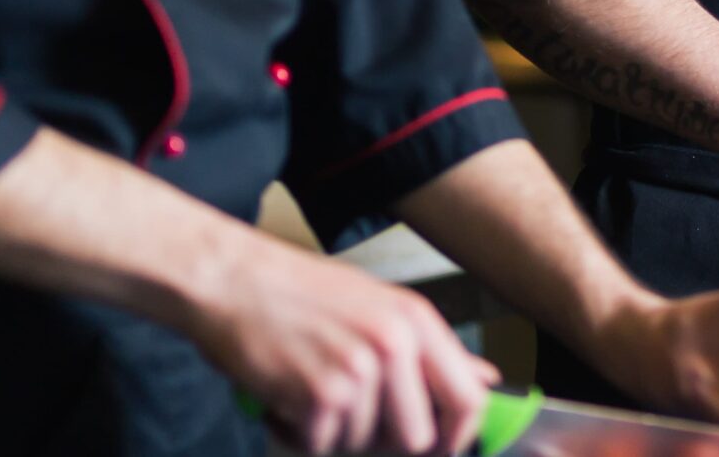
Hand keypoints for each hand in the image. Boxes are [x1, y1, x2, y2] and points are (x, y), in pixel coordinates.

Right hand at [184, 233, 496, 456]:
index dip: (459, 436)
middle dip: (384, 442)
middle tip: (350, 416)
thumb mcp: (380, 306)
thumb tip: (485, 378)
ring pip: (362, 445)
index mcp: (416, 320)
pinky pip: (321, 445)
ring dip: (334, 431)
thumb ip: (433, 349)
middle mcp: (394, 343)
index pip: (468, 398)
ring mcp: (358, 368)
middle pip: (417, 437)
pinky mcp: (319, 393)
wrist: (233, 279)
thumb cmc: (301, 292)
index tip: (442, 448)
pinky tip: (287, 397)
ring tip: (310, 390)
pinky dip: (300, 433)